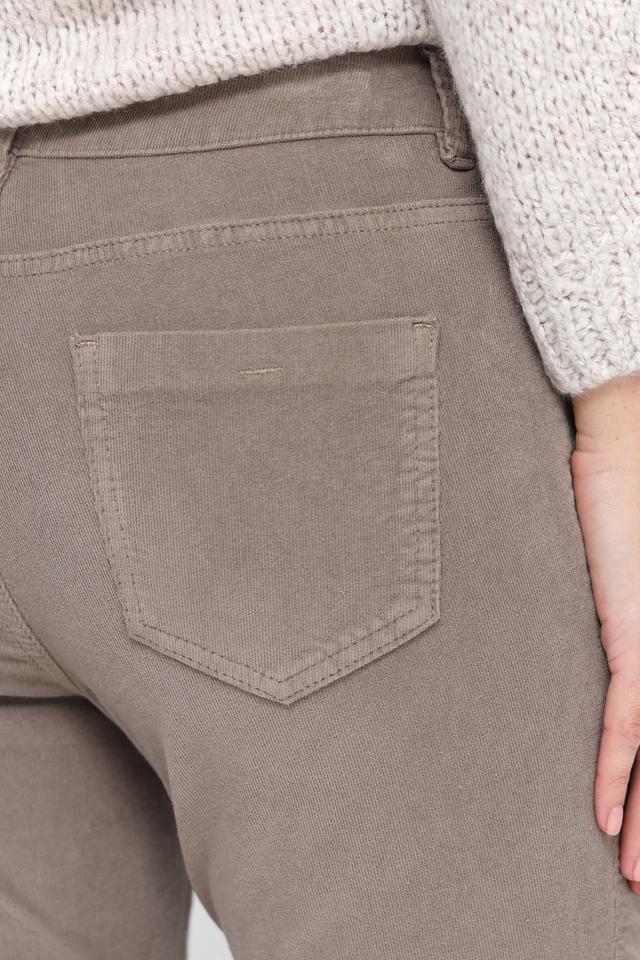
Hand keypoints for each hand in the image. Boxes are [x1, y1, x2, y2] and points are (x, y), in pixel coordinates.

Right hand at [572, 374, 639, 890]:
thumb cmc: (621, 479)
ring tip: (634, 875)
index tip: (634, 827)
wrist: (629, 434)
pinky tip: (604, 814)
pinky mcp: (638, 634)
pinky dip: (615, 770)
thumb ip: (616, 595)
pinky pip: (629, 719)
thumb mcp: (617, 554)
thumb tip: (598, 626)